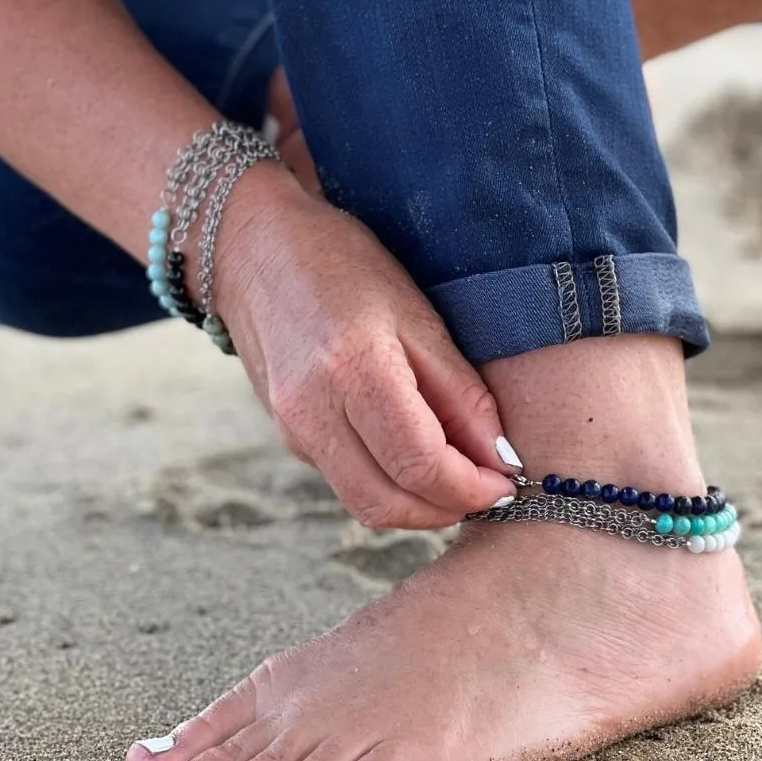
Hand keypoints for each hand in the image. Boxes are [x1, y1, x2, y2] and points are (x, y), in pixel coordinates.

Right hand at [212, 159, 519, 529]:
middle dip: (446, 510)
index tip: (506, 482)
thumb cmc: (343, 265)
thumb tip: (501, 457)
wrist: (255, 250)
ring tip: (458, 474)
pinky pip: (346, 481)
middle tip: (488, 489)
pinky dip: (389, 484)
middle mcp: (313, 412)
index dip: (471, 488)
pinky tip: (416, 454)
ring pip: (364, 504)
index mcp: (354, 371)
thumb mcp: (418, 314)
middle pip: (387, 504)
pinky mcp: (288, 435)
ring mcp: (292, 430)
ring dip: (418, 505)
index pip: (419, 466)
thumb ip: (461, 392)